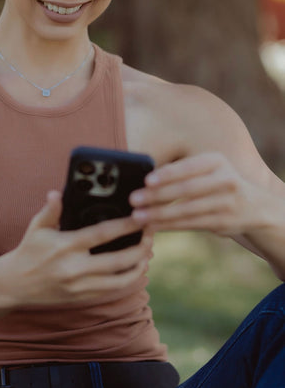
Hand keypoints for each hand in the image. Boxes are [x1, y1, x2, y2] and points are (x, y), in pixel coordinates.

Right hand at [0, 190, 152, 307]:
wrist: (14, 285)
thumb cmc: (28, 251)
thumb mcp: (37, 227)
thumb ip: (51, 210)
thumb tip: (58, 193)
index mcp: (66, 246)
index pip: (103, 234)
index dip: (126, 225)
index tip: (142, 216)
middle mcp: (75, 269)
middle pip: (119, 261)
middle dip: (140, 248)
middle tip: (152, 235)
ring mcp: (80, 287)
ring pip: (120, 281)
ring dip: (139, 266)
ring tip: (147, 251)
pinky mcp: (82, 298)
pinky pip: (112, 291)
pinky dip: (128, 280)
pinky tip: (135, 268)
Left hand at [130, 152, 264, 236]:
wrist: (254, 206)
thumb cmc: (216, 183)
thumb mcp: (207, 168)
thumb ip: (182, 171)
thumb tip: (143, 177)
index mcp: (216, 161)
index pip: (188, 167)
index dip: (168, 174)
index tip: (146, 180)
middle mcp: (225, 179)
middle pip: (186, 189)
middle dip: (157, 195)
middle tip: (133, 199)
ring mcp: (226, 202)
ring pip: (187, 210)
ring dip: (159, 214)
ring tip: (137, 216)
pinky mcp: (223, 222)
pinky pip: (191, 224)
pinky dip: (169, 226)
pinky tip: (152, 226)